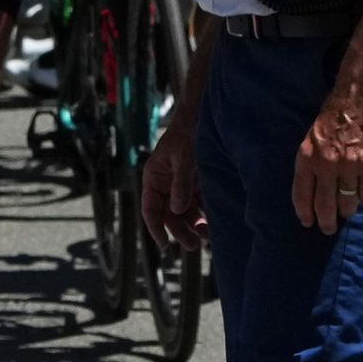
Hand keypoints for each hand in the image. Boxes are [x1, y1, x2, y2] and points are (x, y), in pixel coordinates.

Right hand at [140, 127, 203, 246]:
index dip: (156, 228)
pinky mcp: (195, 181)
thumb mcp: (184, 158)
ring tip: (205, 237)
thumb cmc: (188, 133)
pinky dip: (202, 214)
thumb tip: (177, 211)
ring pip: (183, 211)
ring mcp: (180, 183)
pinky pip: (196, 203)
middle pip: (168, 214)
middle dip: (179, 230)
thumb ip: (181, 184)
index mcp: (154, 177)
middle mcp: (165, 183)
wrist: (203, 115)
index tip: (165, 245)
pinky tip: (211, 224)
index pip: (150, 209)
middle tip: (193, 246)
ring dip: (192, 225)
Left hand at [291, 73, 362, 233]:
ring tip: (349, 208)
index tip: (309, 223)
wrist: (360, 94)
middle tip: (329, 228)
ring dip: (348, 209)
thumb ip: (311, 164)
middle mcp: (326, 165)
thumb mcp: (312, 138)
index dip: (305, 214)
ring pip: (348, 204)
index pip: (301, 196)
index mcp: (306, 158)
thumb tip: (314, 193)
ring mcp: (350, 166)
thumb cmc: (334, 115)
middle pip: (325, 207)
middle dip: (327, 222)